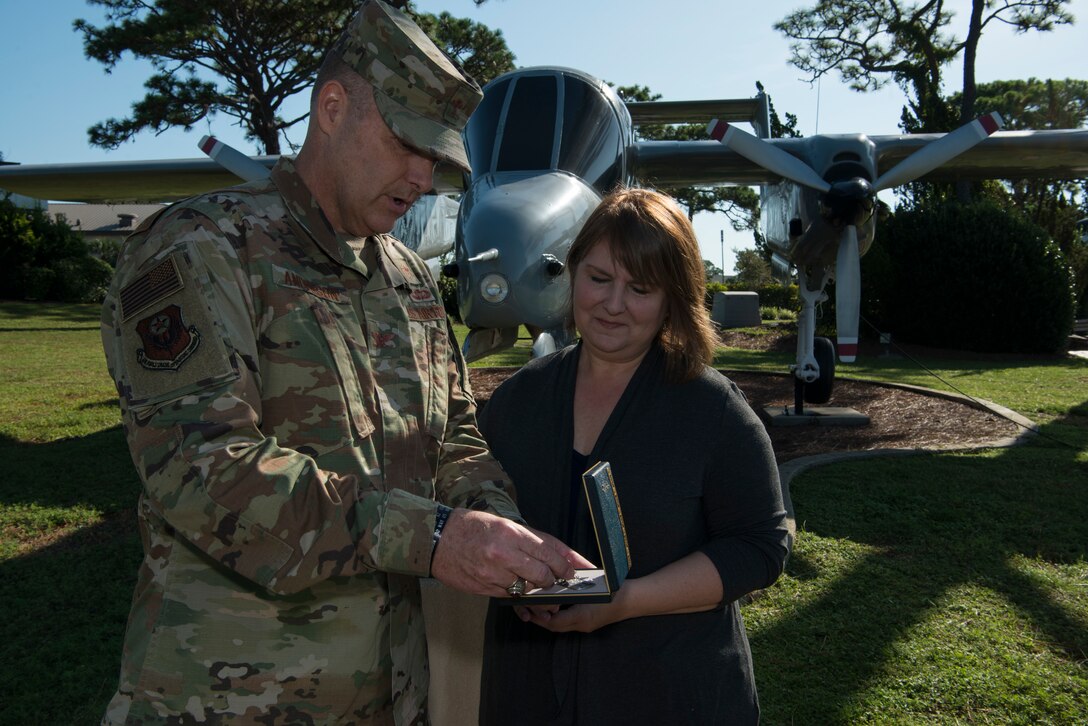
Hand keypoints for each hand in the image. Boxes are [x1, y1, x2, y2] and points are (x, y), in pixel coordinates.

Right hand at [430, 509, 593, 596]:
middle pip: (542, 575)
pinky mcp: (484, 587)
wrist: (439, 539)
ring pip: (527, 589)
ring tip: (539, 587)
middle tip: (556, 582)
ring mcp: (492, 573)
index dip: (565, 565)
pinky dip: (517, 593)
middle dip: (553, 581)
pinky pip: (510, 595)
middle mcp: (503, 553)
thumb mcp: (505, 524)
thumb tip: (560, 555)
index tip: (572, 571)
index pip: (548, 553)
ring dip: (536, 590)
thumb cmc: (474, 527)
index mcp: (511, 533)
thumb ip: (532, 540)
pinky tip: (518, 586)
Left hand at [520, 597, 626, 633]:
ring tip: (538, 607)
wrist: (633, 599)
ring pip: (561, 626)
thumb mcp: (592, 588)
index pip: (554, 623)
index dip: (539, 617)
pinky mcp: (589, 622)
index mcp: (581, 617)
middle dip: (540, 619)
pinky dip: (559, 616)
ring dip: (549, 618)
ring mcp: (586, 625)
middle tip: (528, 609)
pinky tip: (555, 606)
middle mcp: (582, 624)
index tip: (529, 608)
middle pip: (555, 627)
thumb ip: (574, 589)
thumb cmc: (614, 591)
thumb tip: (555, 586)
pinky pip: (569, 622)